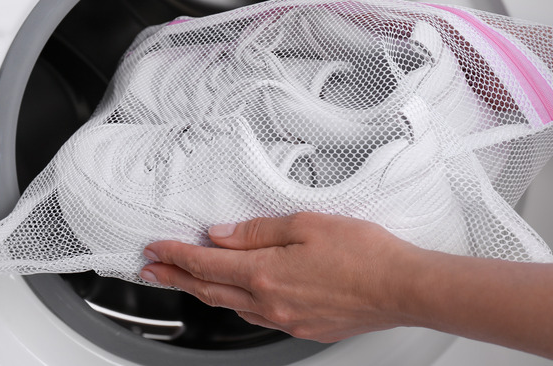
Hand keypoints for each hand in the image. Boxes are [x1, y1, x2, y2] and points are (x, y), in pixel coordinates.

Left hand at [140, 213, 421, 341]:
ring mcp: (285, 319)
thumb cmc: (364, 253)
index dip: (174, 255)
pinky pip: (256, 316)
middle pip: (208, 289)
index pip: (204, 262)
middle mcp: (269, 302)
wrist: (402, 287)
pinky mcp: (302, 327)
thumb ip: (256, 231)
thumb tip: (220, 234)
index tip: (155, 249)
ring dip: (203, 291)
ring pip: (230, 306)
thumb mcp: (306, 225)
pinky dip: (236, 303)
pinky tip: (235, 296)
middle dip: (175, 278)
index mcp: (265, 272)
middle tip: (150, 272)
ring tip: (185, 281)